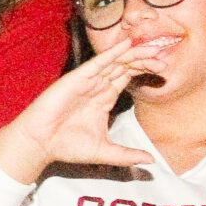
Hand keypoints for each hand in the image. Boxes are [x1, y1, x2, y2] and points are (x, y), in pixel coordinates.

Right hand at [0, 38, 176, 184]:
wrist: (41, 144)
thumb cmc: (67, 146)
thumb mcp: (105, 152)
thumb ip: (128, 154)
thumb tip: (152, 161)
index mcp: (104, 98)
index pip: (128, 77)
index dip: (145, 71)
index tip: (164, 71)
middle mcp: (97, 86)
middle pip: (125, 66)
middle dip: (144, 61)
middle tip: (164, 60)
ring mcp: (87, 81)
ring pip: (115, 61)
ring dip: (134, 55)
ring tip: (154, 50)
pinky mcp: (77, 78)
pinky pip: (98, 62)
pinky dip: (112, 52)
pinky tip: (127, 44)